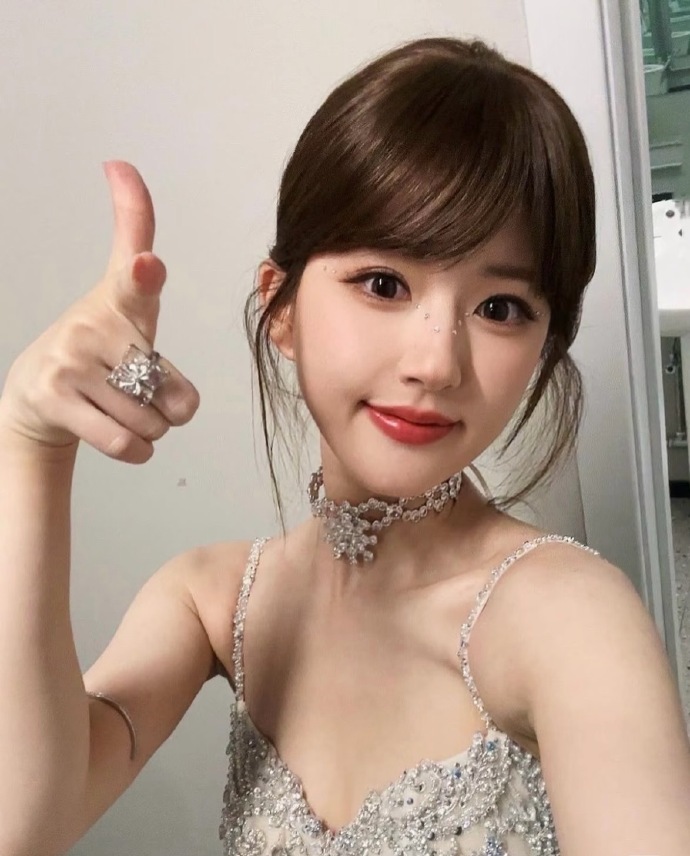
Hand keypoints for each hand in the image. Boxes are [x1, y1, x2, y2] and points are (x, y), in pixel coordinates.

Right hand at [0, 161, 199, 463]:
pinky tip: (122, 436)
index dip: (144, 272)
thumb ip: (149, 275)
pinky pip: (122, 441)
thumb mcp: (132, 308)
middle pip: (168, 389)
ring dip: (151, 430)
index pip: (135, 279)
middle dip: (168, 407)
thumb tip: (145, 216)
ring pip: (149, 421)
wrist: (37, 395)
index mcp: (120, 298)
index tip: (147, 263)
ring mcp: (69, 361)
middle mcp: (91, 325)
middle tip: (140, 394)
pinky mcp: (54, 399)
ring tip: (125, 412)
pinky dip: (137, 450)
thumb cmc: (102, 351)